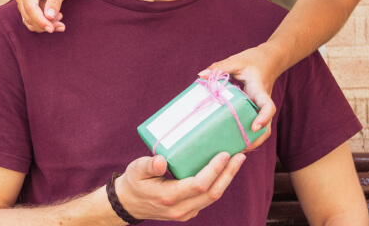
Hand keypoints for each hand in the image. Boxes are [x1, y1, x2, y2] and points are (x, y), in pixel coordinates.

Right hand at [14, 0, 70, 32]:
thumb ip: (54, 2)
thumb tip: (49, 17)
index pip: (30, 8)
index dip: (40, 20)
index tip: (51, 29)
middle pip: (29, 17)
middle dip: (45, 24)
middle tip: (61, 25)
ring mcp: (22, 3)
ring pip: (30, 22)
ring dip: (45, 25)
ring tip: (60, 19)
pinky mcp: (26, 9)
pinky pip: (32, 22)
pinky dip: (43, 24)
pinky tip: (55, 20)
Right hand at [113, 152, 245, 221]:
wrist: (128, 204)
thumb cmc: (133, 183)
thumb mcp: (136, 170)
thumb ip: (148, 165)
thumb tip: (161, 160)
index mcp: (168, 197)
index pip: (198, 185)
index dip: (214, 170)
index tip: (224, 154)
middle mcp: (180, 209)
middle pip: (212, 193)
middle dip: (228, 174)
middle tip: (240, 156)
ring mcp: (185, 213)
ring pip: (212, 198)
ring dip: (226, 179)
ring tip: (237, 161)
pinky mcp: (188, 211)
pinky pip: (207, 199)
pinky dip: (218, 184)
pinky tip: (224, 171)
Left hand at [204, 44, 280, 151]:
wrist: (270, 60)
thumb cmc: (254, 59)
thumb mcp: (236, 60)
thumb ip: (220, 67)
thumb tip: (201, 75)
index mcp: (260, 91)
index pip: (268, 106)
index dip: (263, 118)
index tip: (254, 127)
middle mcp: (262, 103)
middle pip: (267, 127)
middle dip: (256, 140)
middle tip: (240, 150)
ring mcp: (259, 108)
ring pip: (262, 130)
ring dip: (251, 141)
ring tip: (234, 150)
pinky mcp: (255, 110)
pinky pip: (254, 124)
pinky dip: (247, 135)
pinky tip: (232, 140)